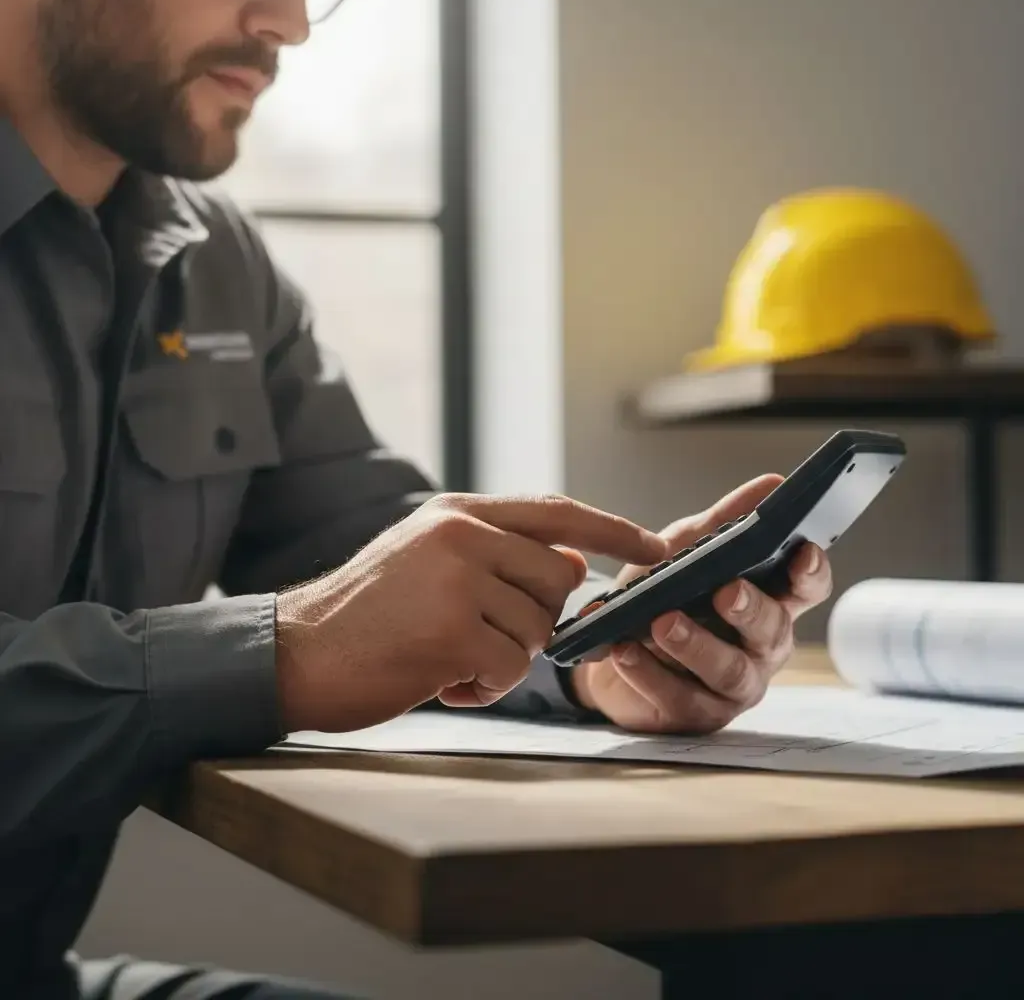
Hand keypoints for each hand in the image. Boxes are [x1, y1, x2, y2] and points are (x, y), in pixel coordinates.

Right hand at [275, 493, 666, 732]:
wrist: (295, 651)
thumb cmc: (366, 612)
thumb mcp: (426, 557)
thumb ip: (496, 551)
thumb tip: (570, 560)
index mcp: (457, 512)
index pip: (555, 511)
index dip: (612, 529)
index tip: (655, 548)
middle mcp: (461, 535)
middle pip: (557, 580)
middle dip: (534, 620)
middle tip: (480, 637)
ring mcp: (456, 580)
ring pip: (537, 630)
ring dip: (502, 659)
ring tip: (448, 659)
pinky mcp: (451, 631)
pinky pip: (510, 668)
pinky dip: (484, 687)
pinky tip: (442, 682)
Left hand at [570, 475, 832, 733]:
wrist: (609, 648)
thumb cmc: (661, 594)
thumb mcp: (686, 549)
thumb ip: (724, 522)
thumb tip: (771, 484)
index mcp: (768, 600)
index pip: (806, 587)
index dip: (811, 572)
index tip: (802, 551)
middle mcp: (760, 647)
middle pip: (772, 630)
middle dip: (750, 608)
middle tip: (725, 590)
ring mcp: (732, 687)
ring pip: (728, 670)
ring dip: (695, 644)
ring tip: (661, 622)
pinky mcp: (695, 715)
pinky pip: (679, 697)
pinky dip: (648, 672)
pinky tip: (625, 651)